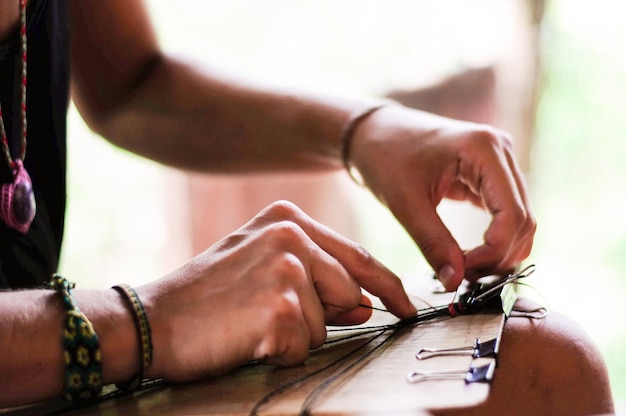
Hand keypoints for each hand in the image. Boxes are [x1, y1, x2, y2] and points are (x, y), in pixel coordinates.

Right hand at [138, 201, 415, 381]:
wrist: (154, 320)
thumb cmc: (209, 297)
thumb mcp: (265, 271)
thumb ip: (321, 282)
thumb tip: (367, 303)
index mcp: (288, 218)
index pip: (357, 256)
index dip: (387, 285)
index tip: (406, 305)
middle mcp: (291, 234)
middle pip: (349, 291)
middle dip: (322, 315)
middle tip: (268, 313)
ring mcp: (286, 266)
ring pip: (328, 322)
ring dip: (295, 333)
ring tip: (251, 320)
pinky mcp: (279, 304)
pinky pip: (303, 345)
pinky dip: (279, 351)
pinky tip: (246, 335)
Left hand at [350, 106, 535, 289]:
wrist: (372, 133)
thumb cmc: (384, 157)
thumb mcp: (405, 204)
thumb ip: (433, 243)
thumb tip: (454, 283)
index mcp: (484, 149)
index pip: (512, 214)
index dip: (494, 251)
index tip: (463, 272)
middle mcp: (501, 151)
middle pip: (522, 219)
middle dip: (498, 255)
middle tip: (463, 277)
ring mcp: (499, 161)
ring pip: (519, 220)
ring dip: (499, 251)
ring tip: (465, 269)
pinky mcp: (490, 174)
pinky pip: (506, 214)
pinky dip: (494, 239)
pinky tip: (471, 257)